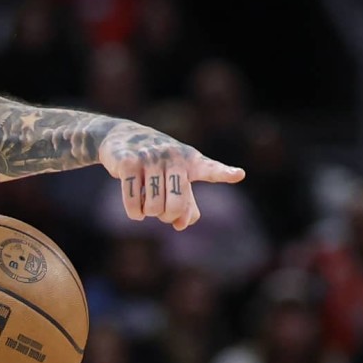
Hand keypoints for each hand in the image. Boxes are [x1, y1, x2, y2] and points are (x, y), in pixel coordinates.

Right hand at [97, 122, 244, 230]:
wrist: (123, 137)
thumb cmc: (156, 163)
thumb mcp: (176, 179)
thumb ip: (186, 204)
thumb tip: (181, 224)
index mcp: (191, 160)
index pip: (209, 169)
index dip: (224, 173)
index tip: (238, 174)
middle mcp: (172, 156)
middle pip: (176, 205)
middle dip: (167, 216)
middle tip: (162, 212)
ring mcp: (149, 157)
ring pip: (153, 206)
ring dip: (149, 214)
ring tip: (146, 205)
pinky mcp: (127, 162)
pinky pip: (133, 201)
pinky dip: (135, 213)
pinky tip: (136, 212)